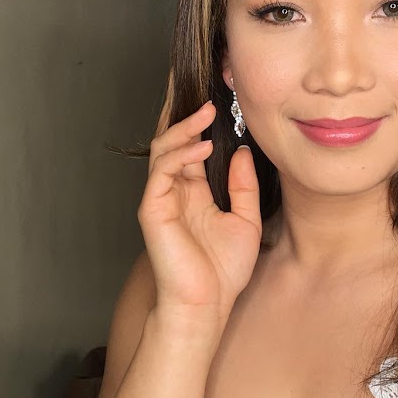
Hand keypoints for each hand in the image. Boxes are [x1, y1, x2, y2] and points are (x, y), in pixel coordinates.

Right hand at [138, 101, 261, 322]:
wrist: (206, 305)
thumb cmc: (223, 272)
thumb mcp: (245, 220)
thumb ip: (243, 186)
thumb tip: (241, 151)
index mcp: (194, 193)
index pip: (191, 148)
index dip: (199, 123)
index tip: (216, 99)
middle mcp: (174, 192)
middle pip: (172, 141)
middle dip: (184, 114)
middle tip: (206, 92)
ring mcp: (160, 199)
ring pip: (163, 150)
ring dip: (184, 129)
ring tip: (207, 113)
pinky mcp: (152, 209)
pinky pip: (162, 172)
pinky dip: (180, 155)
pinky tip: (202, 147)